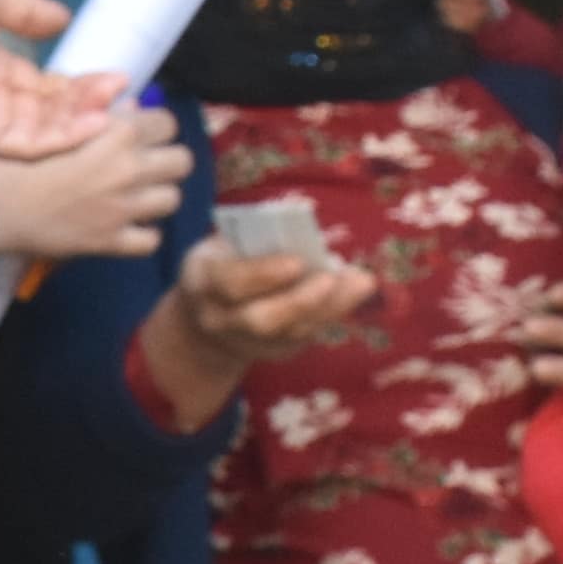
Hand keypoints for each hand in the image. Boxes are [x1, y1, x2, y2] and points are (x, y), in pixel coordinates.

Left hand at [0, 0, 122, 162]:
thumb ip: (28, 12)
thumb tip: (63, 18)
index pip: (45, 88)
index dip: (80, 86)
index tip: (114, 78)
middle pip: (50, 112)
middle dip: (87, 104)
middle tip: (121, 92)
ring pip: (44, 132)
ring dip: (81, 122)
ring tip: (114, 109)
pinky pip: (27, 144)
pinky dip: (62, 137)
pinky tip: (92, 123)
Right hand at [0, 102, 182, 261]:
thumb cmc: (17, 159)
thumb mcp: (59, 126)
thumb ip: (102, 117)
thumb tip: (133, 108)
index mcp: (118, 134)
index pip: (167, 122)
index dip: (156, 127)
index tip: (141, 134)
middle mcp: (130, 169)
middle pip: (182, 161)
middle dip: (166, 161)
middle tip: (144, 166)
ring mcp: (124, 209)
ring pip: (173, 199)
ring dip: (157, 197)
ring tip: (136, 196)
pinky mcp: (112, 242)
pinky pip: (152, 240)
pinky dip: (142, 234)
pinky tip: (127, 226)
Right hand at [132, 226, 375, 422]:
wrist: (206, 316)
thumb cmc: (224, 264)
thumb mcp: (226, 243)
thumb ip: (258, 234)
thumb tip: (301, 210)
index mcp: (202, 280)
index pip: (231, 283)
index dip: (264, 274)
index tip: (297, 262)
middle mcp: (220, 319)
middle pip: (261, 320)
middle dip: (300, 301)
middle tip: (332, 279)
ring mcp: (246, 342)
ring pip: (290, 333)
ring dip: (329, 308)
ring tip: (361, 283)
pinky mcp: (272, 353)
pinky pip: (306, 337)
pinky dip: (332, 314)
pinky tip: (354, 293)